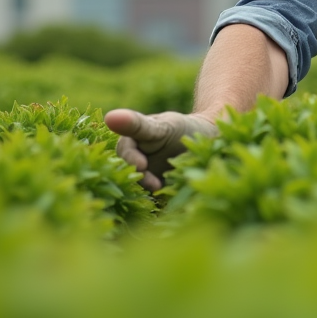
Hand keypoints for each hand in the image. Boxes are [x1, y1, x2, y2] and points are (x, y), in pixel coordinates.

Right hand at [104, 110, 218, 191]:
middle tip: (155, 184)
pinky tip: (170, 199)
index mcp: (130, 144)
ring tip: (164, 190)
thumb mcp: (162, 125)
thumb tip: (109, 117)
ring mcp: (146, 179)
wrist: (206, 142)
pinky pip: (155, 200)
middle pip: (131, 173)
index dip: (131, 160)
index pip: (125, 153)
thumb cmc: (182, 128)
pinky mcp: (158, 193)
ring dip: (150, 191)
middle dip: (141, 179)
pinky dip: (160, 200)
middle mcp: (134, 162)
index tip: (142, 165)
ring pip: (142, 188)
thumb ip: (138, 125)